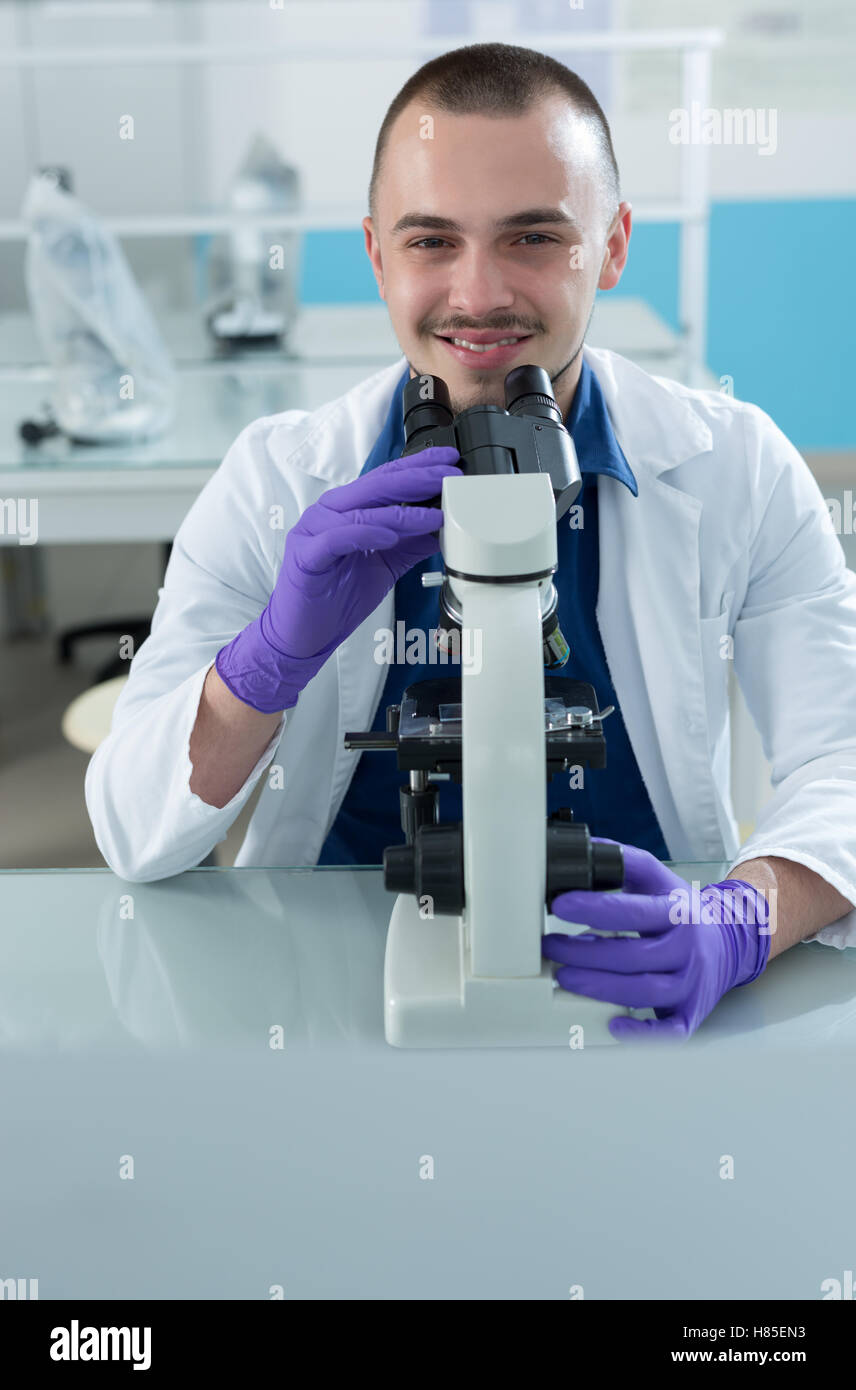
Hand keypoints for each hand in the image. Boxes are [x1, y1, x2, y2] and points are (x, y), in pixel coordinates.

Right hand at [216, 446, 461, 710]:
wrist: (303, 635)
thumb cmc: (336, 599)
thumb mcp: (384, 567)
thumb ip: (408, 546)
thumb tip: (441, 530)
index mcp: (346, 510)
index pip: (385, 480)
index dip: (417, 467)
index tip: (449, 461)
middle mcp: (328, 512)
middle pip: (376, 487)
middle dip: (417, 479)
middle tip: (449, 477)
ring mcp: (313, 531)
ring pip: (361, 511)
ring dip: (401, 512)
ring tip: (433, 516)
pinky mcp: (305, 556)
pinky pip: (337, 538)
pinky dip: (365, 535)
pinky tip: (390, 536)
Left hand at [542, 838, 771, 1040]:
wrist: (730, 943)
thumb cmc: (682, 913)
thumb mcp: (659, 880)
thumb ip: (625, 862)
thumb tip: (585, 849)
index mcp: (677, 913)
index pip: (633, 911)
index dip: (594, 908)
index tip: (559, 905)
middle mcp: (686, 949)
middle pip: (631, 955)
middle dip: (583, 953)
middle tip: (549, 946)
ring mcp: (690, 985)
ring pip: (643, 991)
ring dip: (598, 987)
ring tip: (564, 977)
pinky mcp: (690, 1014)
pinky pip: (669, 1032)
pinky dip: (642, 1033)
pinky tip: (613, 1024)